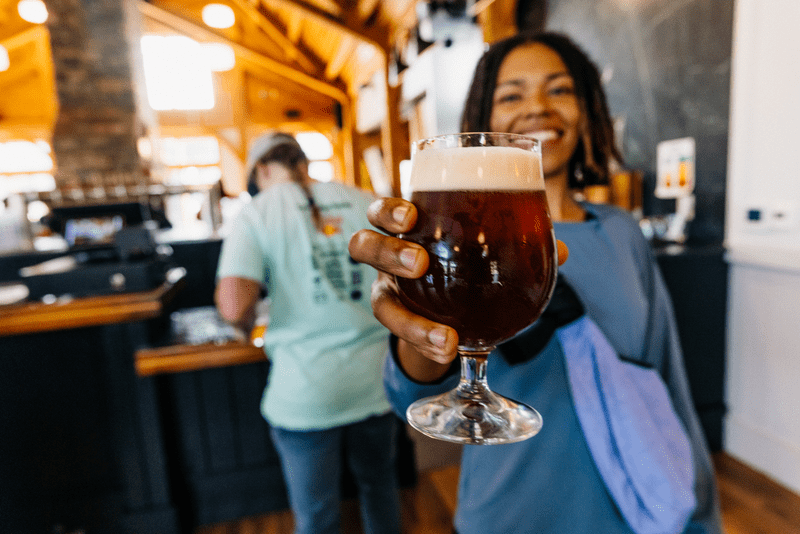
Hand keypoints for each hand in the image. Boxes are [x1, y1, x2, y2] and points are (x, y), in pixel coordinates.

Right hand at [349, 197, 568, 381]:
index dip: (388, 211)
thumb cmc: (466, 266)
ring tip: (444, 338)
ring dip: (406, 320)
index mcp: (406, 230)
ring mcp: (390, 297)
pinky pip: (404, 342)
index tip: (412, 215)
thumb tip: (561, 250)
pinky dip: (428, 348)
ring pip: (377, 303)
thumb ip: (519, 245)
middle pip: (363, 246)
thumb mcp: (485, 252)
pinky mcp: (402, 331)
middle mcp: (388, 261)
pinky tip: (452, 352)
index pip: (382, 211)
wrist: (452, 311)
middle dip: (386, 252)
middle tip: (419, 263)